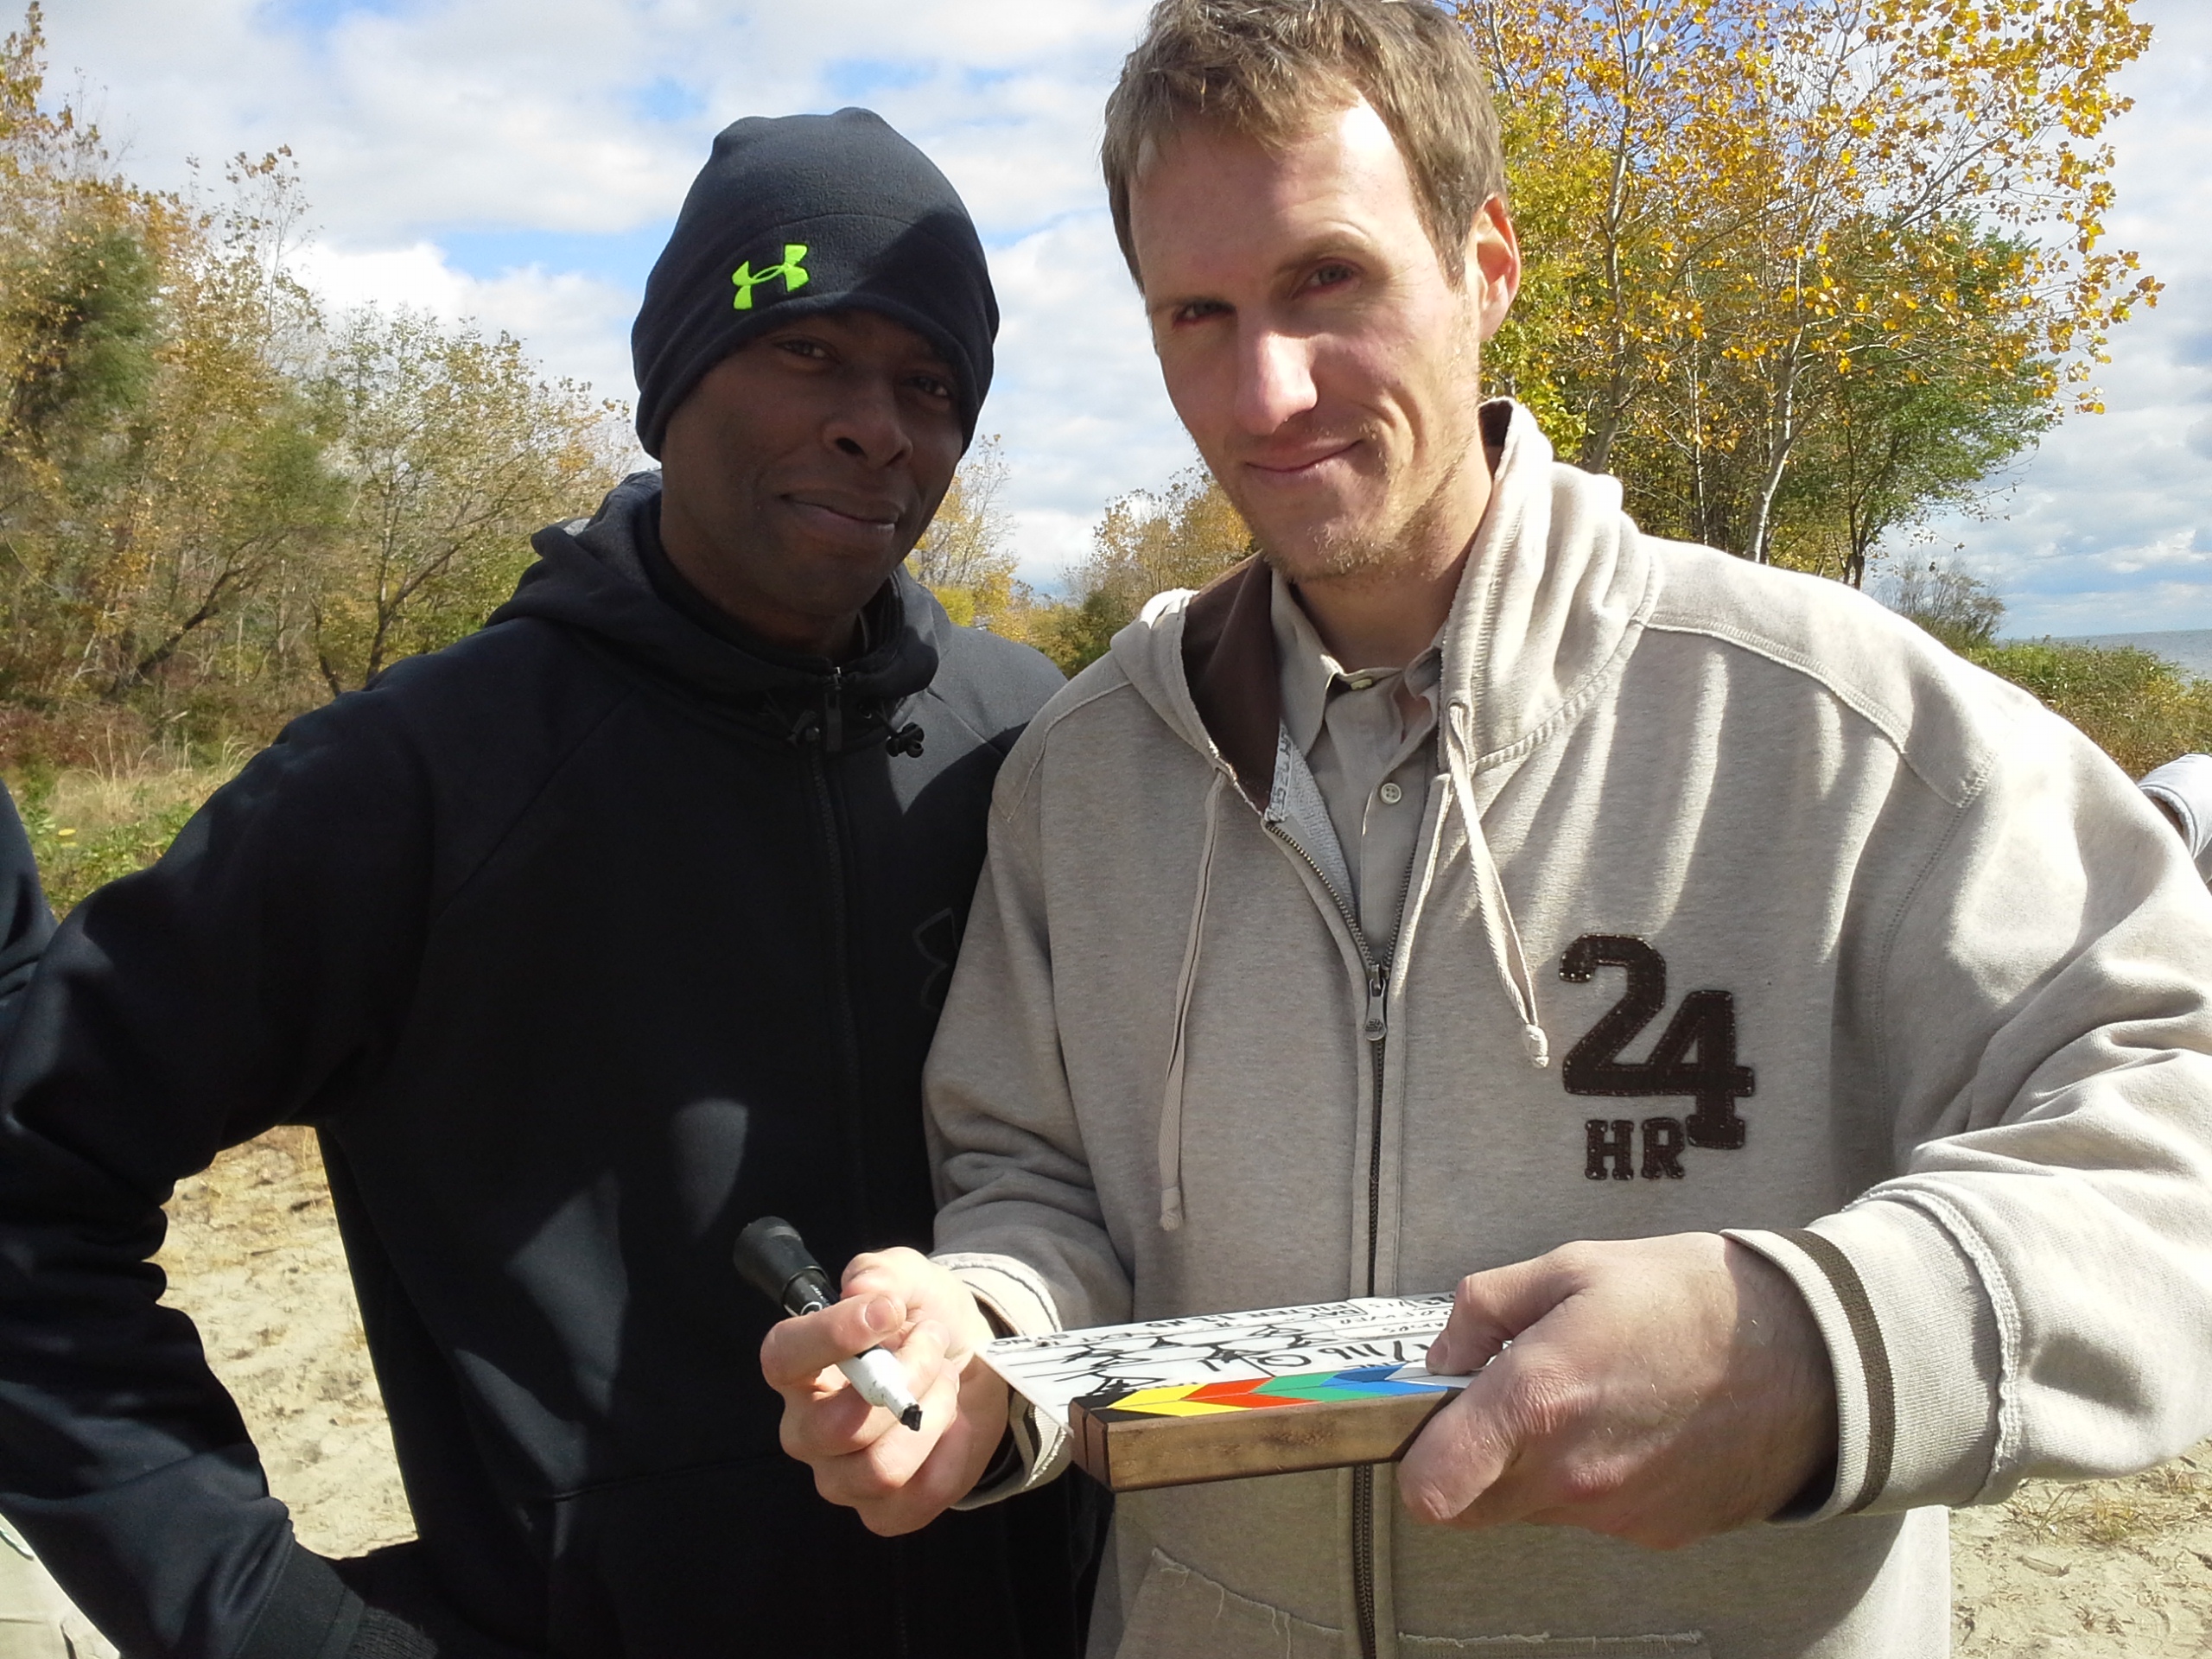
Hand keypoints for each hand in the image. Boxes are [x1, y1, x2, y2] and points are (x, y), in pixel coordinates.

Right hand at [760, 1246, 1009, 1535]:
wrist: (973, 1364)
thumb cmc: (923, 1320)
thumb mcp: (908, 1279)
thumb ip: (882, 1275)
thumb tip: (863, 1292)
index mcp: (798, 1368)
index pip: (784, 1359)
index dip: (832, 1336)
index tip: (887, 1312)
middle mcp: (807, 1429)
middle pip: (839, 1427)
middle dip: (905, 1377)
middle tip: (933, 1340)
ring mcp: (841, 1477)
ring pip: (881, 1468)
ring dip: (930, 1414)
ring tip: (944, 1380)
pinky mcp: (884, 1511)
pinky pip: (916, 1498)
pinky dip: (948, 1454)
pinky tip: (952, 1424)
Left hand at [1397, 1233, 1836, 1548]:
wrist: (1812, 1355)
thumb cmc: (1690, 1298)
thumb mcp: (1574, 1265)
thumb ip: (1486, 1306)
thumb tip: (1443, 1356)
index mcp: (1539, 1400)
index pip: (1431, 1488)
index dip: (1415, 1462)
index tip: (1428, 1425)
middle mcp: (1571, 1474)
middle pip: (1471, 1504)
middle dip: (1469, 1459)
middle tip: (1504, 1399)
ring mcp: (1616, 1512)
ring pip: (1531, 1509)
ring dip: (1534, 1466)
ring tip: (1588, 1397)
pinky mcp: (1656, 1532)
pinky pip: (1591, 1515)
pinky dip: (1593, 1479)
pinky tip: (1633, 1422)